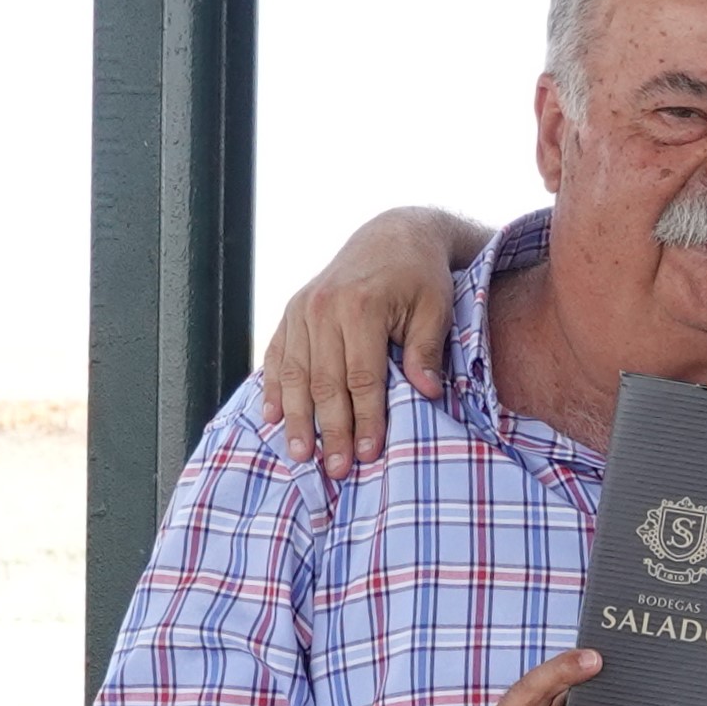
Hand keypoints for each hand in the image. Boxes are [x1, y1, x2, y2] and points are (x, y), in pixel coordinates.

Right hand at [262, 209, 473, 478]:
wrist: (392, 235)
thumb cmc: (420, 276)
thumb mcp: (435, 307)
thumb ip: (427, 350)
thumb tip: (426, 392)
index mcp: (360, 307)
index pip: (362, 378)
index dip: (364, 420)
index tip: (367, 454)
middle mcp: (323, 308)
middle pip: (324, 382)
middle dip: (329, 430)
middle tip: (334, 470)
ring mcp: (302, 309)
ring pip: (295, 374)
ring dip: (296, 419)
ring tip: (300, 456)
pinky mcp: (292, 312)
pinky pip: (277, 355)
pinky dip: (273, 388)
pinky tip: (271, 418)